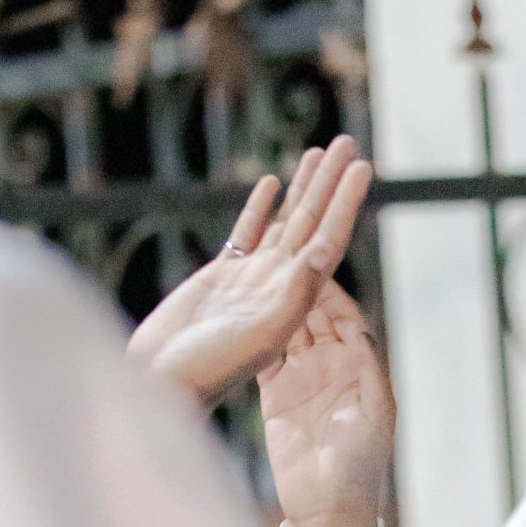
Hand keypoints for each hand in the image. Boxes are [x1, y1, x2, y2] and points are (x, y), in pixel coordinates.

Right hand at [128, 135, 373, 407]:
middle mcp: (278, 287)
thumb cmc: (207, 371)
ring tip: (319, 153)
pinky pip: (248, 235)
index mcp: (293, 300)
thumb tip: (323, 252)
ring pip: (284, 224)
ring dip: (304, 189)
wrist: (161, 385)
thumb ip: (293, 296)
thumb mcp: (259, 336)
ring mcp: (250, 282)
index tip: (364, 166)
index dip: (346, 203)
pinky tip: (272, 183)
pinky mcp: (220, 280)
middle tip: (348, 142)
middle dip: (331, 184)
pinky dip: (260, 208)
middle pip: (312, 224)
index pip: (328, 240)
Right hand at [260, 278, 395, 526]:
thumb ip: (369, 370)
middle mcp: (330, 366)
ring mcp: (301, 377)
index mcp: (359, 367)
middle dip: (301, 290)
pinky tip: (245, 313)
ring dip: (277, 306)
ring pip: (289, 329)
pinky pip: (265, 356)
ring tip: (260, 280)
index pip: (346, 318)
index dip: (332, 294)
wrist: (327, 509)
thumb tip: (358, 328)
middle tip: (282, 266)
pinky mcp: (275, 394)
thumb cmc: (360, 467)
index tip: (316, 271)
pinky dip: (257, 335)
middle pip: (314, 316)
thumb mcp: (375, 414)